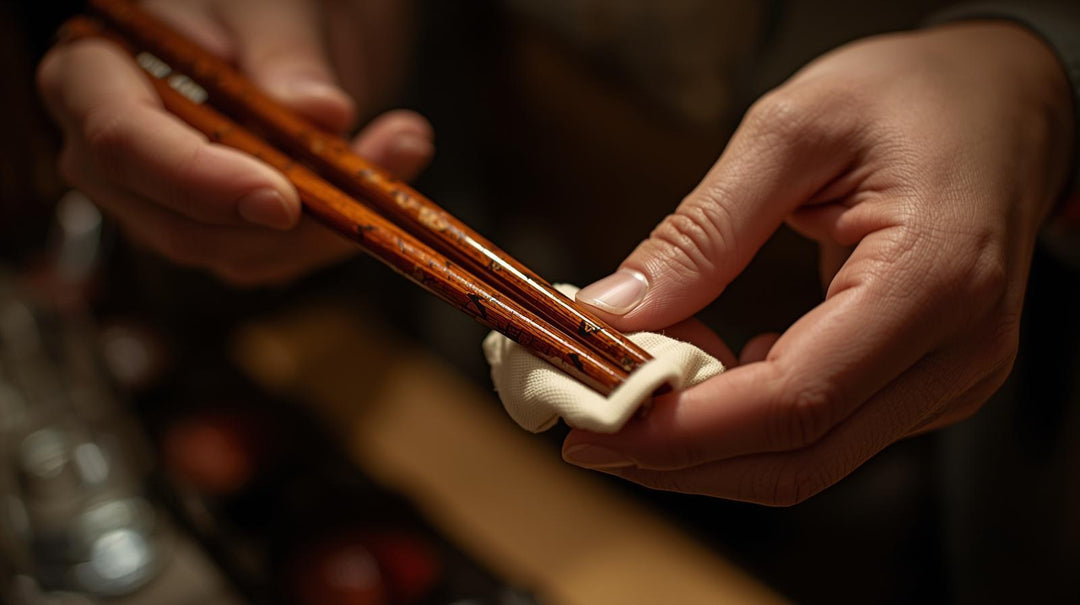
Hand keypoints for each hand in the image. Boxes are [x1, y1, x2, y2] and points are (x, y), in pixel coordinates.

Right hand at [37, 0, 432, 285]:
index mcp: (92, 76)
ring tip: (403, 146)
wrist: (275, 22)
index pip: (123, 144)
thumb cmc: (251, 1)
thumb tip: (320, 113)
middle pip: (181, 224)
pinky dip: (338, 230)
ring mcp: (166, 203)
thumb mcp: (266, 3)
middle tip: (377, 166)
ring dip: (332, 225)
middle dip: (288, 220)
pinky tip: (389, 169)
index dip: (199, 180)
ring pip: (238, 255)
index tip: (281, 199)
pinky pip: (276, 257)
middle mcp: (118, 154)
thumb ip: (285, 53)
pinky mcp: (221, 229)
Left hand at [564, 22, 1074, 503]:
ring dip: (705, 440)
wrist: (1005, 103)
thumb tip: (613, 310)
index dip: (685, 430)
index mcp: (934, 281)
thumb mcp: (794, 130)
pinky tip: (696, 368)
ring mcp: (948, 379)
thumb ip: (703, 229)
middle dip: (680, 456)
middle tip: (588, 429)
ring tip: (630, 385)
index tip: (595, 424)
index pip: (795, 398)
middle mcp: (956, 353)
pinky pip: (824, 428)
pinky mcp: (925, 384)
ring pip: (807, 456)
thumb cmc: (913, 96)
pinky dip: (744, 417)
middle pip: (799, 455)